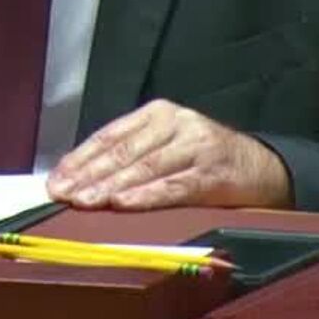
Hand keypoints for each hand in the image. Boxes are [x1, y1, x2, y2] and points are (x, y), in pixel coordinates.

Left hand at [47, 99, 291, 210]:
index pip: (109, 136)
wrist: (264, 167)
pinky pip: (174, 186)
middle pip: (122, 152)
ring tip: (85, 201)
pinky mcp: (213, 172)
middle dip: (87, 175)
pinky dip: (147, 196)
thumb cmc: (204, 159)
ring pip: (145, 168)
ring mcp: (195, 146)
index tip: (55, 179)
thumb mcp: (166, 146)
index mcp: (157, 114)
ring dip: (111, 187)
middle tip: (61, 194)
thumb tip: (81, 180)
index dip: (79, 159)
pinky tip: (124, 204)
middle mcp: (174, 124)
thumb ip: (131, 157)